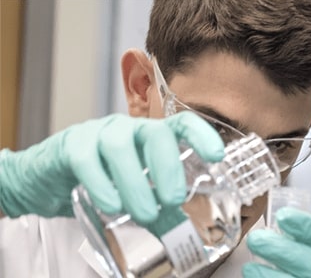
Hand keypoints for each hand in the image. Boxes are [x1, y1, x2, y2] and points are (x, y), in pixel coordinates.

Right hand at [0, 111, 223, 220]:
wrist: (46, 179)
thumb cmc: (97, 182)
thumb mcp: (133, 195)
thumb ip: (156, 211)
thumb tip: (182, 233)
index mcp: (148, 138)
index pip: (180, 124)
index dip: (201, 135)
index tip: (217, 156)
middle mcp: (126, 130)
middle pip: (153, 133)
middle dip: (167, 167)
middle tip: (173, 200)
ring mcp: (97, 133)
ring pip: (119, 146)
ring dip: (135, 182)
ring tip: (144, 213)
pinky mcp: (71, 145)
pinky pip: (87, 159)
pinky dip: (103, 185)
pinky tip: (112, 205)